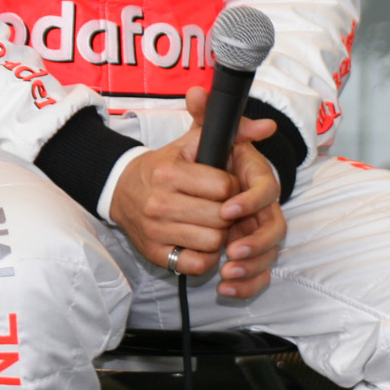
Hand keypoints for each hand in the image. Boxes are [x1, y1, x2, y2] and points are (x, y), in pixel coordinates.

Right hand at [108, 86, 284, 297]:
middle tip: (218, 206)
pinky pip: (198, 264)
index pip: (224, 187)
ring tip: (209, 223)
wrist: (120, 188)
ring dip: (219, 234)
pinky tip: (200, 241)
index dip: (232, 188)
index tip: (223, 186)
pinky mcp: (155, 253)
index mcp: (168, 172)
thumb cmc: (162, 166)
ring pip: (213, 241)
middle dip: (228, 213)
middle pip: (222, 218)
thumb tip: (268, 125)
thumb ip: (232, 132)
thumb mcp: (191, 142)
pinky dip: (206, 256)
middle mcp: (158, 202)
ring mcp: (154, 230)